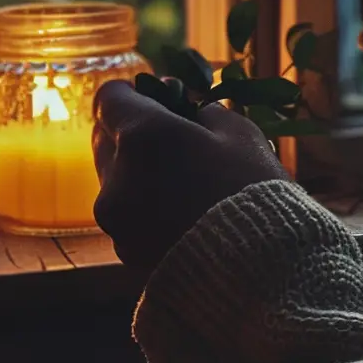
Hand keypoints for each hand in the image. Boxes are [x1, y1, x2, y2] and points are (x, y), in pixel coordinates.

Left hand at [92, 80, 287, 278]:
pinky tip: (181, 211)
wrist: (257, 270)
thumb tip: (183, 108)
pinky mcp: (123, 251)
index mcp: (142, 135)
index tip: (160, 99)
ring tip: (182, 179)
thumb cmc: (251, 188)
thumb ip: (201, 111)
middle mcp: (116, 175)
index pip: (110, 97)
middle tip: (175, 136)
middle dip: (133, 130)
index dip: (134, 93)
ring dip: (136, 169)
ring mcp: (116, 218)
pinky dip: (144, 203)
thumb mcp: (237, 131)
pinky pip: (125, 213)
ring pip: (113, 177)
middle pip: (105, 136)